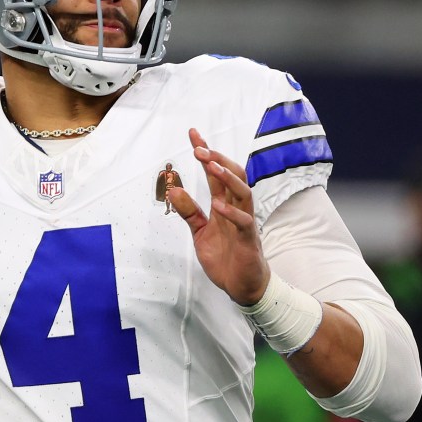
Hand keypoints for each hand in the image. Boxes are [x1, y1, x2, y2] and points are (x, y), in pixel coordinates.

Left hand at [168, 128, 270, 304]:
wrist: (243, 286)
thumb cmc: (225, 257)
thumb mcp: (200, 232)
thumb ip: (189, 212)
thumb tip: (173, 190)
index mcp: (224, 204)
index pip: (215, 173)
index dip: (206, 153)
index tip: (194, 134)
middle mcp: (236, 208)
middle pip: (232, 176)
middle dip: (217, 159)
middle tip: (199, 148)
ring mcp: (244, 222)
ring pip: (243, 192)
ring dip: (227, 178)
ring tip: (211, 166)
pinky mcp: (249, 240)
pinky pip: (244, 222)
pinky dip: (232, 212)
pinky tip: (218, 205)